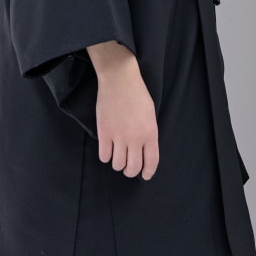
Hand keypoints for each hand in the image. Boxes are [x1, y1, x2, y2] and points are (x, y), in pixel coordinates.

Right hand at [87, 42, 158, 178]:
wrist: (120, 79)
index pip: (151, 162)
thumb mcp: (150, 114)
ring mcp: (119, 136)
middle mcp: (135, 138)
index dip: (147, 172)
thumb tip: (144, 152)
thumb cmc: (137, 94)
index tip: (144, 175)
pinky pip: (104, 156)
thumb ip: (148, 134)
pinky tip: (108, 148)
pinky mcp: (104, 133)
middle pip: (132, 168)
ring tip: (117, 154)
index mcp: (150, 133)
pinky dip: (105, 155)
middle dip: (130, 170)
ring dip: (117, 162)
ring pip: (117, 164)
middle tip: (128, 166)